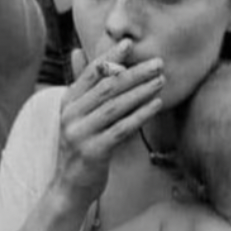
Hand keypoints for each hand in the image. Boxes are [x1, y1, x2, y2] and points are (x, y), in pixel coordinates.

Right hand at [52, 40, 164, 205]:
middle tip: (158, 62)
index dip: (110, 57)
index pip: (91, 73)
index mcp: (68, 102)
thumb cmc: (81, 149)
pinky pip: (121, 128)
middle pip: (107, 87)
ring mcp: (80, 133)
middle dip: (135, 73)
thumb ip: (88, 90)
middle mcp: (71, 115)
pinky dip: (141, 114)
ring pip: (116, 106)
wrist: (70, 188)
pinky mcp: (93, 151)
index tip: (130, 43)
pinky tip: (157, 105)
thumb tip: (80, 53)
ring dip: (141, 91)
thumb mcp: (79, 117)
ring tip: (162, 81)